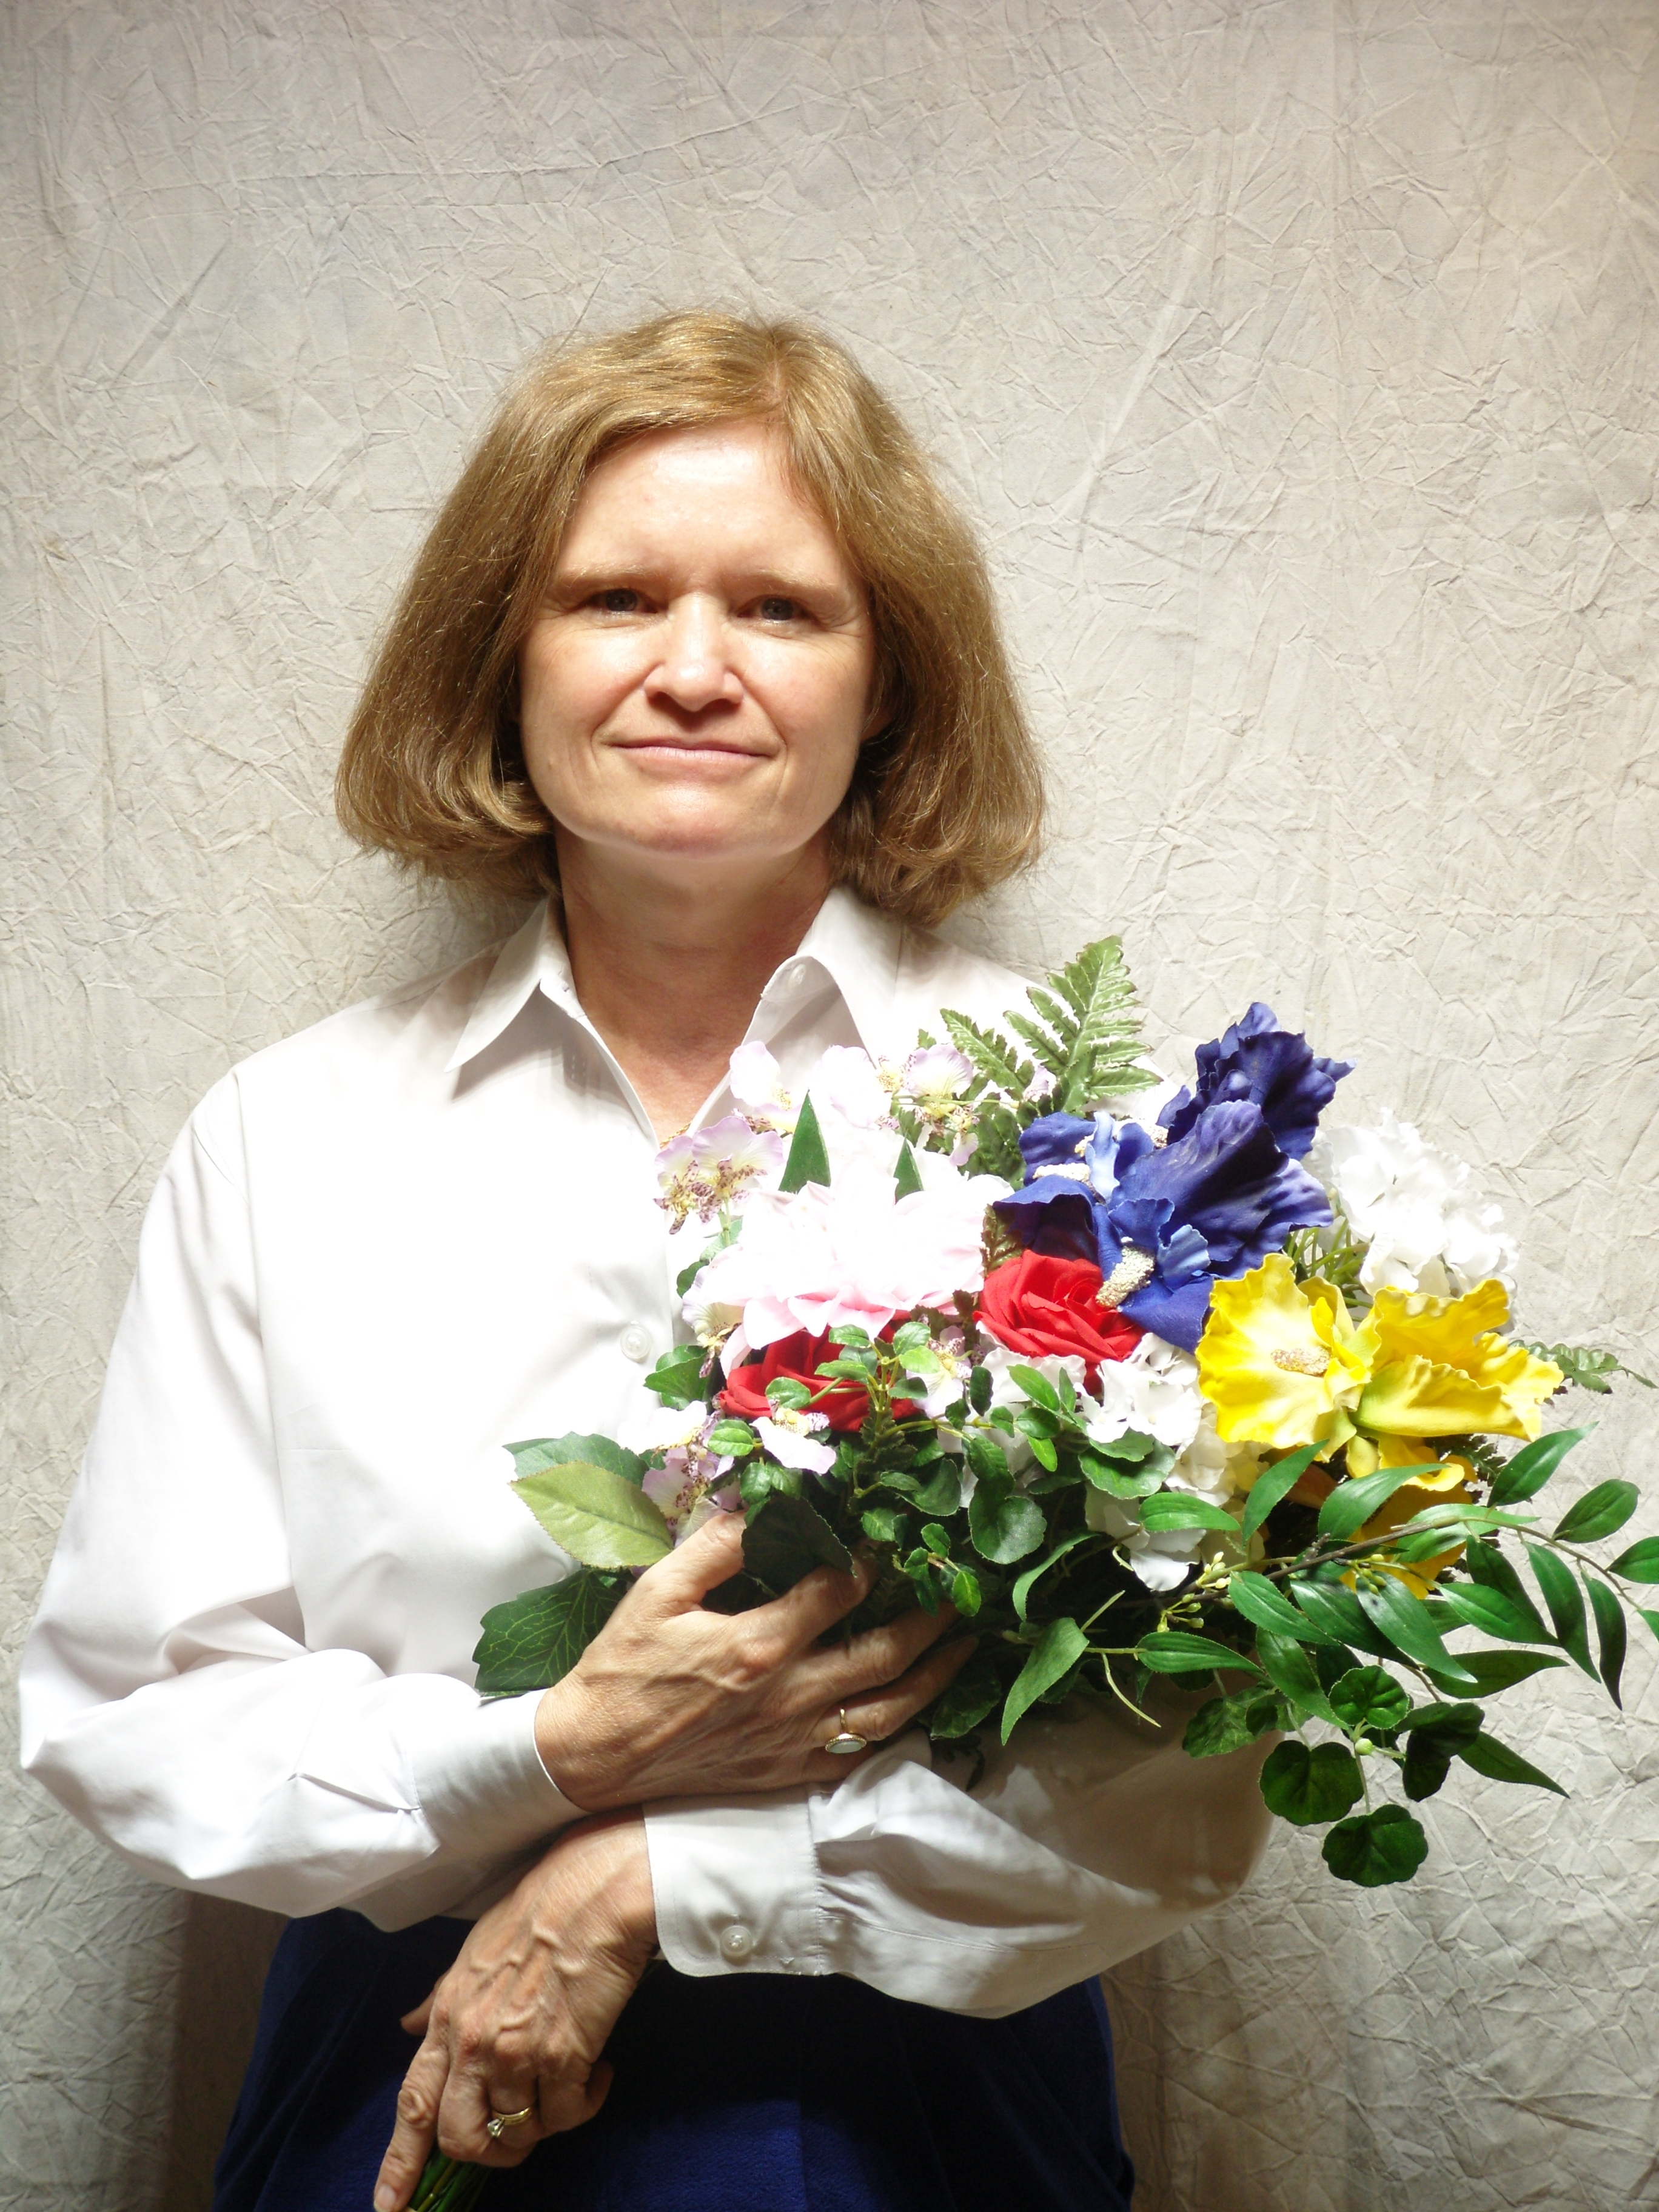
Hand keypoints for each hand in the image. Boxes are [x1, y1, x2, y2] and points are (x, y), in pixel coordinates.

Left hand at [373, 1812, 654, 2211]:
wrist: (595, 1890)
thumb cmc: (540, 1911)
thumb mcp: (474, 1951)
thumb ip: (440, 1996)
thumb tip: (408, 2023)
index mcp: (448, 2014)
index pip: (414, 2102)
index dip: (399, 2160)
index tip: (389, 2205)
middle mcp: (474, 2040)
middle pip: (461, 2136)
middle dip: (490, 2153)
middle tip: (520, 2136)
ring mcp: (516, 2051)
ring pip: (518, 2133)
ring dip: (545, 2123)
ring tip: (568, 2087)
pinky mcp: (564, 2056)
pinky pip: (566, 2116)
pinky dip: (583, 2105)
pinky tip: (597, 2073)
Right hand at [534, 1511, 972, 1809]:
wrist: (594, 1757)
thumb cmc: (622, 1669)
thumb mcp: (658, 1591)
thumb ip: (716, 1546)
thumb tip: (760, 1505)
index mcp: (759, 1646)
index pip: (840, 1592)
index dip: (868, 1561)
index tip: (885, 1539)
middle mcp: (788, 1697)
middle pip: (885, 1654)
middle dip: (930, 1619)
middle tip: (958, 1590)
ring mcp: (793, 1740)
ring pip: (888, 1712)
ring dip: (935, 1676)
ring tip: (964, 1647)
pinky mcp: (787, 1773)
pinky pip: (859, 1754)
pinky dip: (897, 1729)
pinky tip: (914, 1706)